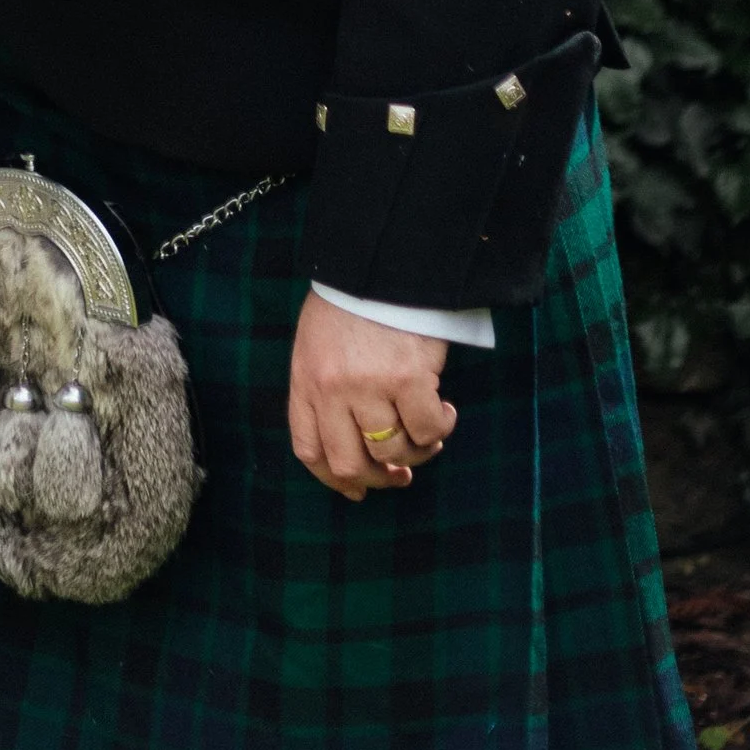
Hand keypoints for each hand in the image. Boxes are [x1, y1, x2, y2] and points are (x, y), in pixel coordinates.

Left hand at [287, 292, 457, 500]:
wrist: (382, 260)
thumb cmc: (352, 301)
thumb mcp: (319, 344)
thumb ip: (326, 390)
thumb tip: (354, 453)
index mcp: (305, 380)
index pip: (309, 450)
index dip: (336, 480)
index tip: (360, 490)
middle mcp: (331, 390)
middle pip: (350, 464)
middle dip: (379, 479)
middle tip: (401, 474)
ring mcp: (369, 387)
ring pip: (393, 453)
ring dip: (416, 453)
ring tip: (428, 434)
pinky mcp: (408, 380)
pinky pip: (427, 430)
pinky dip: (440, 429)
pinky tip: (444, 411)